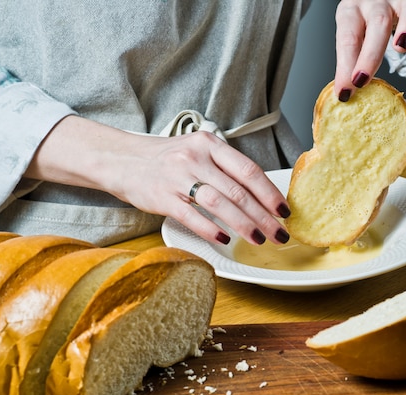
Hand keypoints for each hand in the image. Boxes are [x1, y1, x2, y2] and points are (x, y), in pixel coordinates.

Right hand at [26, 116, 290, 245]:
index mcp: (210, 144)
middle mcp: (195, 158)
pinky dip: (210, 228)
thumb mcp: (198, 151)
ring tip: (260, 239)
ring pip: (219, 204)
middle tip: (280, 234)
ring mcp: (177, 177)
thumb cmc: (167, 159)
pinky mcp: (161, 196)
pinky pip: (191, 216)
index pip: (248, 170)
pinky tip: (225, 239)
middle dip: (264, 216)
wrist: (121, 159)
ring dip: (244, 224)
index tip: (285, 211)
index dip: (270, 193)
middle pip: (238, 191)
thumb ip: (225, 168)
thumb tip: (261, 195)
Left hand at [334, 0, 405, 99]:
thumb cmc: (368, 16)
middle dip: (370, 55)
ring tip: (401, 47)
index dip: (346, 64)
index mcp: (352, 10)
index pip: (347, 37)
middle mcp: (375, 0)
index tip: (344, 90)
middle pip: (376, 23)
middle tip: (362, 80)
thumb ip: (352, 57)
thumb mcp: (355, 32)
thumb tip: (346, 90)